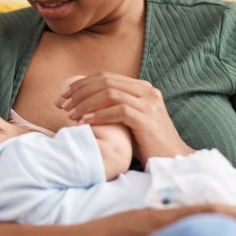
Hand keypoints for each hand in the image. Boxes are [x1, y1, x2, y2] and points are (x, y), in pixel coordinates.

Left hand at [55, 72, 192, 162]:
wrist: (172, 159)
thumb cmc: (146, 142)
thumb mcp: (128, 119)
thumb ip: (112, 107)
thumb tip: (80, 101)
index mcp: (142, 87)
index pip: (106, 76)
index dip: (81, 83)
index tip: (63, 95)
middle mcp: (147, 91)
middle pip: (105, 81)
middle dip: (80, 91)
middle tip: (62, 105)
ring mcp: (149, 104)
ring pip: (110, 93)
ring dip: (86, 103)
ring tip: (71, 115)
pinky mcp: (148, 120)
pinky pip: (119, 111)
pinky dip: (99, 115)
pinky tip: (86, 122)